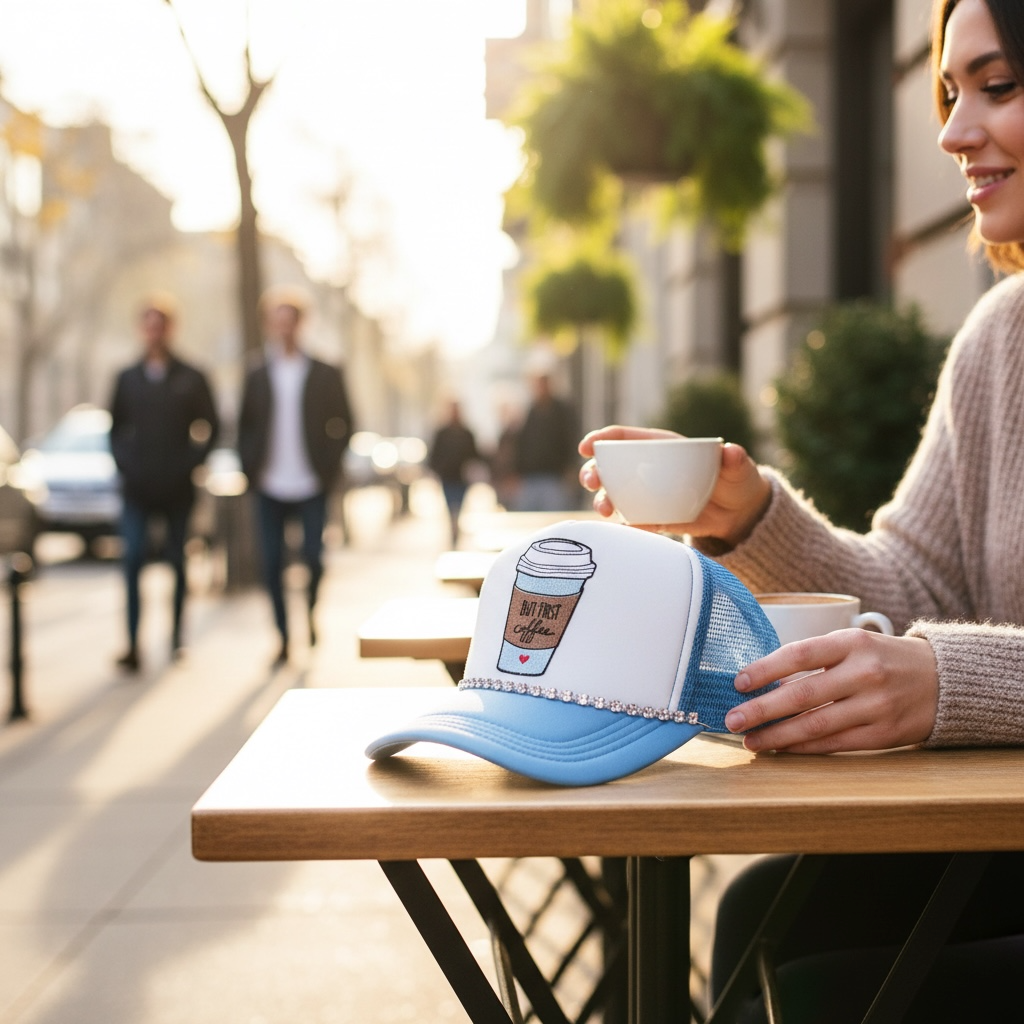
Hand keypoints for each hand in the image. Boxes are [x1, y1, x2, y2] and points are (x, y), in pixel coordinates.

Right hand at [578, 425, 771, 546]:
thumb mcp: (737, 467)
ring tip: (605, 511)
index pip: (624, 437)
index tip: (587, 447)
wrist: (739, 512)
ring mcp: (648, 494)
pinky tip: (624, 530)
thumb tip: (731, 453)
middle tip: (592, 482)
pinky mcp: (653, 517)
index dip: (601, 439)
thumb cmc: (736, 479)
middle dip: (593, 472)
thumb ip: (734, 460)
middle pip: (609, 467)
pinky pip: (634, 521)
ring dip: (603, 501)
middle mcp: (647, 469)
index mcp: (661, 446)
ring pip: (615, 495)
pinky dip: (626, 526)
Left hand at [724, 630, 938, 753]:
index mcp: (852, 643)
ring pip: (817, 724)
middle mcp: (864, 673)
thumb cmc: (884, 659)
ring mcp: (876, 705)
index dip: (765, 669)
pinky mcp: (884, 734)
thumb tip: (764, 681)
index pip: (799, 653)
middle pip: (803, 694)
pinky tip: (782, 750)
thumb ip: (815, 660)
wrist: (944, 681)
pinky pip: (835, 743)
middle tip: (732, 719)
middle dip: (763, 709)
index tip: (738, 682)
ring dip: (778, 735)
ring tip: (752, 740)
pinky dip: (805, 748)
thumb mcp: (853, 645)